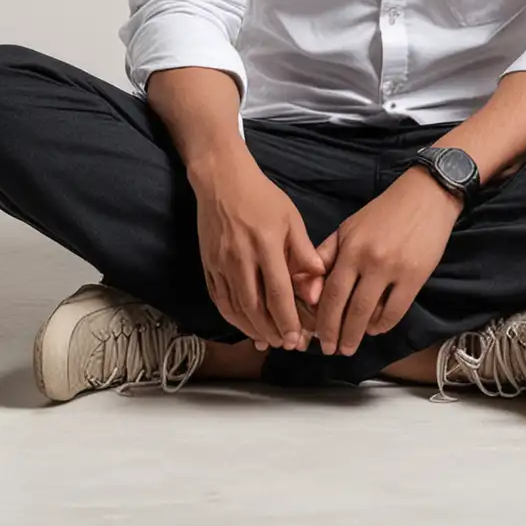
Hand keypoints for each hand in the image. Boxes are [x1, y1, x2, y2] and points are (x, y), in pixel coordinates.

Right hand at [191, 149, 326, 351]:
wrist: (222, 180)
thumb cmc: (262, 197)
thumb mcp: (291, 218)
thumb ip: (304, 252)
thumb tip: (318, 284)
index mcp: (266, 244)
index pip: (277, 293)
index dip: (287, 321)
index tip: (297, 339)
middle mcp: (241, 257)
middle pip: (254, 307)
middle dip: (271, 332)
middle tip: (285, 345)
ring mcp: (221, 263)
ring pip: (235, 308)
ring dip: (251, 329)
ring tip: (268, 340)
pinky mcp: (208, 265)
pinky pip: (219, 299)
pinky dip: (232, 318)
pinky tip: (245, 325)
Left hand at [312, 167, 461, 356]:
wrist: (423, 197)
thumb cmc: (382, 213)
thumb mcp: (348, 227)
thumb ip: (327, 255)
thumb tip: (310, 288)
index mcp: (350, 247)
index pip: (330, 292)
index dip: (322, 319)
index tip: (318, 337)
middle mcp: (369, 260)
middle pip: (348, 308)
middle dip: (337, 334)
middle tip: (333, 350)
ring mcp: (393, 269)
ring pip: (370, 314)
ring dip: (359, 335)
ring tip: (351, 345)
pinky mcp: (416, 276)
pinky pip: (396, 311)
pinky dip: (383, 325)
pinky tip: (375, 328)